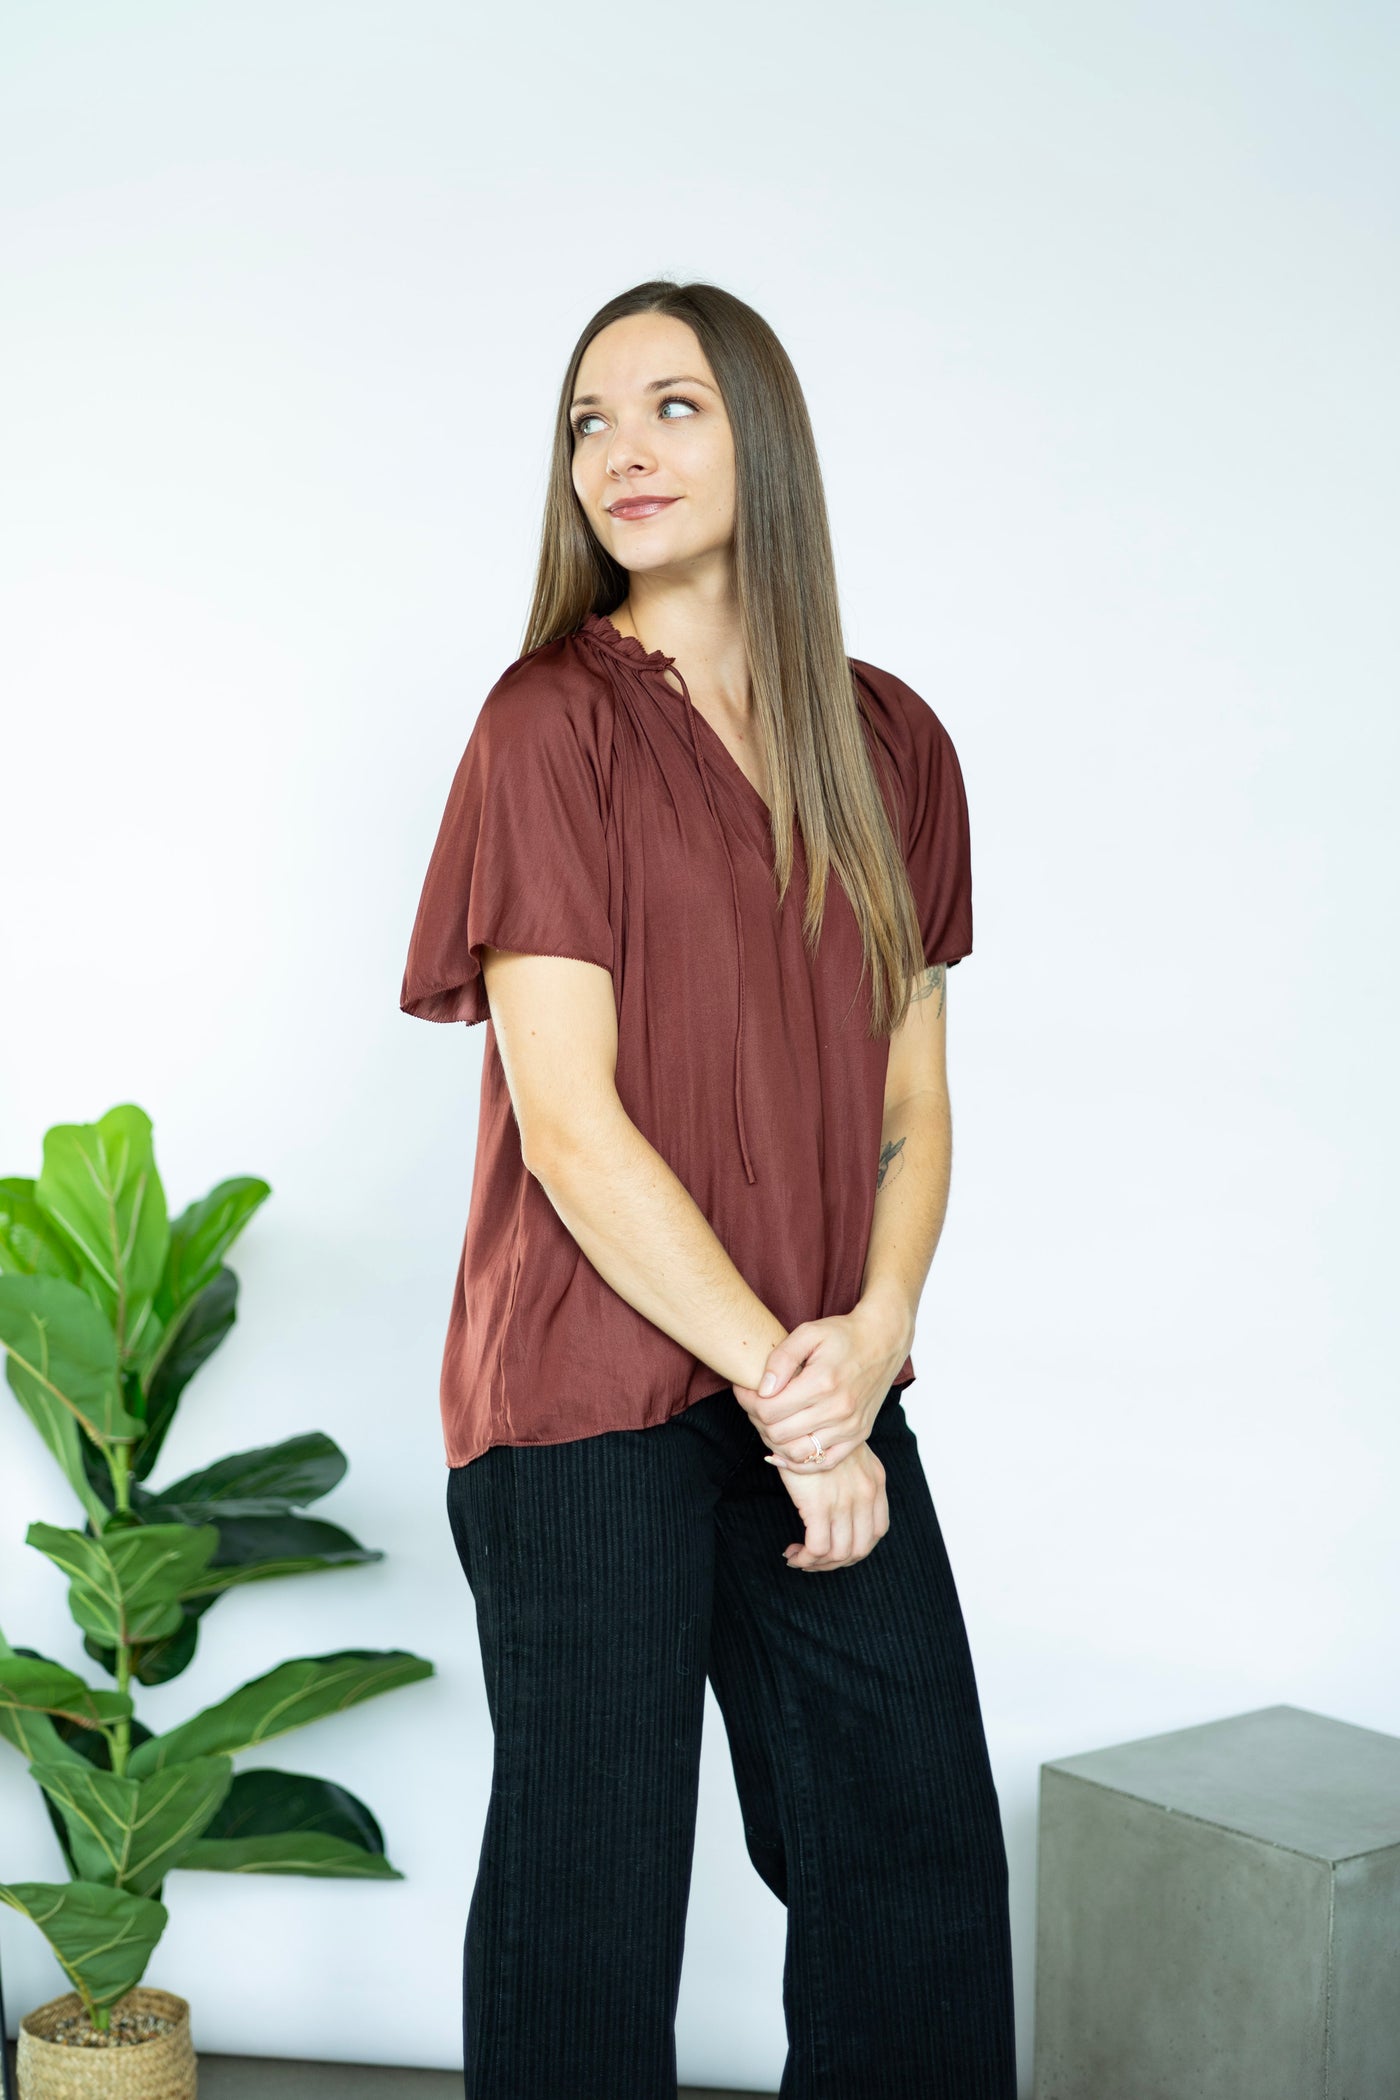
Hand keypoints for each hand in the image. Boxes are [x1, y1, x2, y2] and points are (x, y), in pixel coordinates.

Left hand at [732, 1294, 912, 1472]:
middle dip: (758, 1420)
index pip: (769, 1410)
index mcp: (822, 1382)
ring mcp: (850, 1426)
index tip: (744, 1390)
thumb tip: (763, 1390)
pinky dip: (799, 1462)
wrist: (883, 1341)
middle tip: (754, 1405)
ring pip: (796, 1452)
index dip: (748, 1402)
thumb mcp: (808, 1333)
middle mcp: (838, 1409)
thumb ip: (781, 1359)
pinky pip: (822, 1463)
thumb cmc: (843, 1335)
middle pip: (778, 1433)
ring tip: (770, 1422)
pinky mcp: (858, 1436)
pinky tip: (784, 1450)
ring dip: (775, 1441)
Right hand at [776, 1441, 889, 1569]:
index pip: (878, 1530)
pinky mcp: (818, 1505)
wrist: (799, 1417)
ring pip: (839, 1554)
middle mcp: (866, 1494)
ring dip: (818, 1564)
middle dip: (836, 1563)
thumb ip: (853, 1476)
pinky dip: (805, 1558)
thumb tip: (840, 1502)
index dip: (858, 1548)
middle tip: (815, 1560)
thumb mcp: (847, 1451)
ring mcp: (844, 1501)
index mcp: (876, 1480)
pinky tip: (793, 1553)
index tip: (836, 1549)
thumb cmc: (815, 1433)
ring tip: (799, 1557)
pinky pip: (817, 1548)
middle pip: (860, 1548)